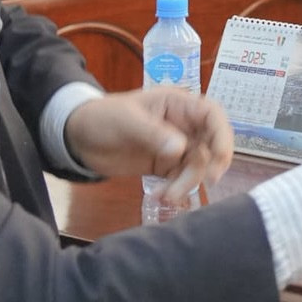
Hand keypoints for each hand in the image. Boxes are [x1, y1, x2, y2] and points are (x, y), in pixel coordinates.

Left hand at [64, 88, 234, 201]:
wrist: (78, 137)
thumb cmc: (104, 117)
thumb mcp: (127, 121)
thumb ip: (154, 134)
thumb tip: (181, 149)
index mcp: (179, 105)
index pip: (213, 116)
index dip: (223, 136)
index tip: (219, 161)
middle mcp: (183, 125)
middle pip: (210, 144)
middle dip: (208, 166)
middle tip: (203, 184)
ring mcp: (175, 146)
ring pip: (197, 166)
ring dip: (187, 183)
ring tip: (167, 197)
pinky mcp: (164, 165)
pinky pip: (180, 178)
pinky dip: (175, 189)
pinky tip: (160, 196)